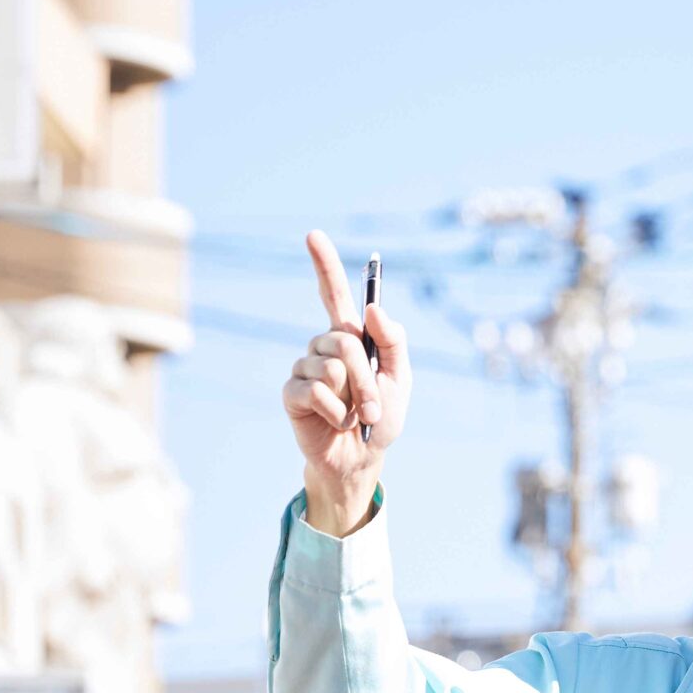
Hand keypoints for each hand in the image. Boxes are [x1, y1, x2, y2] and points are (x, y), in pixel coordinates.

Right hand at [283, 230, 411, 534]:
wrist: (362, 457)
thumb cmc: (382, 417)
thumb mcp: (401, 377)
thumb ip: (393, 341)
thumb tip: (373, 309)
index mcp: (350, 337)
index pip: (331, 293)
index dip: (323, 264)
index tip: (313, 235)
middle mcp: (323, 346)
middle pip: (345, 341)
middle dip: (367, 377)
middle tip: (374, 405)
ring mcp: (305, 367)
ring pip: (332, 368)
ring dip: (355, 398)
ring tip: (356, 415)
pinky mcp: (292, 393)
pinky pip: (316, 391)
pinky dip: (336, 412)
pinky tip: (335, 422)